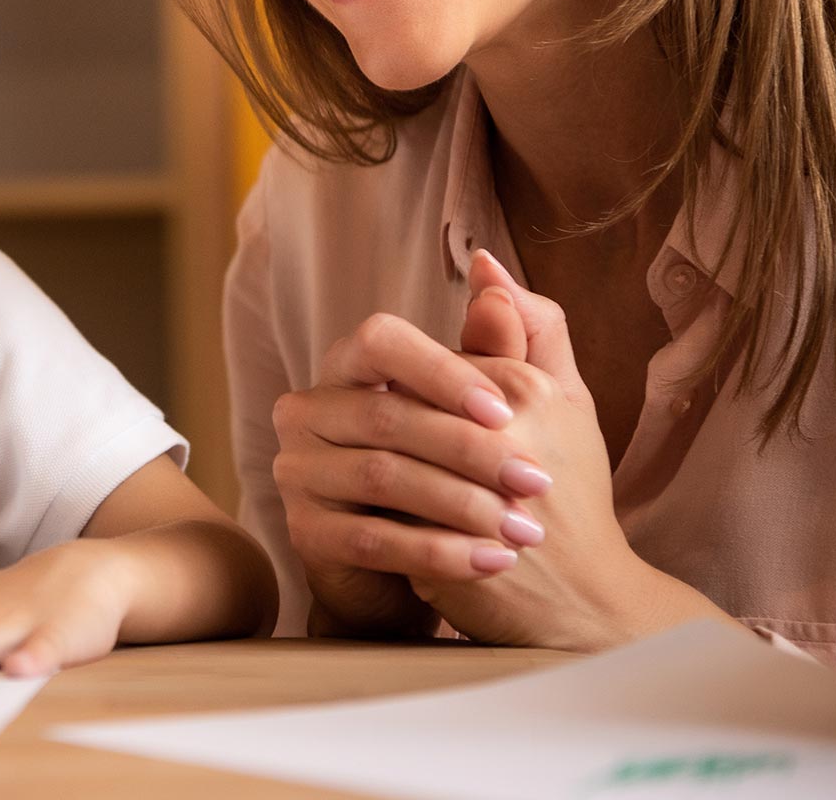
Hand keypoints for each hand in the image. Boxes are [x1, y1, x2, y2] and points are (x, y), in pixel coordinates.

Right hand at [271, 310, 555, 636]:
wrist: (420, 567)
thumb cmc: (458, 474)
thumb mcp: (496, 408)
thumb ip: (500, 344)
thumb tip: (492, 269)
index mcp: (349, 367)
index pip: (379, 340)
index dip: (438, 370)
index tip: (502, 411)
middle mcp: (308, 410)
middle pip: (386, 416)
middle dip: (470, 450)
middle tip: (537, 481)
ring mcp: (298, 471)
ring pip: (380, 477)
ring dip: (461, 505)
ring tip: (523, 530)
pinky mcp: (305, 532)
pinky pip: (372, 539)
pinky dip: (438, 552)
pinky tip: (490, 562)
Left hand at [409, 251, 727, 648]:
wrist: (590, 602)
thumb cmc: (574, 490)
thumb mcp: (565, 400)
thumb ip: (530, 328)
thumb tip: (482, 260)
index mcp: (523, 393)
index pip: (428, 364)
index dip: (422, 395)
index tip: (439, 420)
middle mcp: (497, 443)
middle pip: (398, 412)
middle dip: (393, 434)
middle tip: (408, 455)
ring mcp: (466, 503)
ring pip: (384, 464)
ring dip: (381, 475)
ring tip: (394, 487)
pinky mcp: (437, 556)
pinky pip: (380, 520)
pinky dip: (379, 520)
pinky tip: (390, 525)